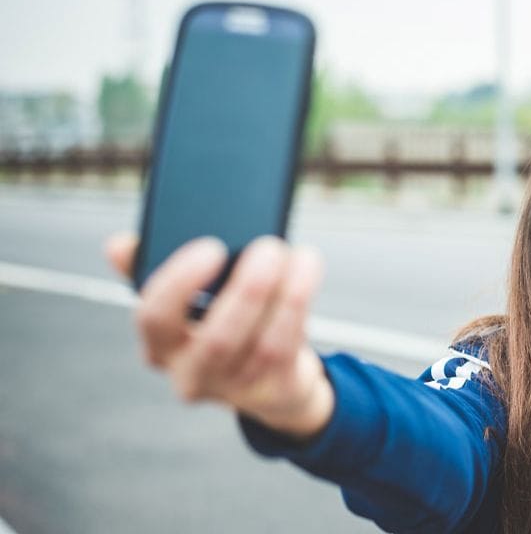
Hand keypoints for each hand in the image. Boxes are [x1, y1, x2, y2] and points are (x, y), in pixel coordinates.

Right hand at [105, 233, 333, 439]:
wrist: (270, 381)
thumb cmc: (223, 325)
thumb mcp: (188, 302)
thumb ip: (155, 269)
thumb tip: (118, 246)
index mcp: (160, 347)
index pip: (154, 319)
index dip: (180, 284)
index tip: (210, 246)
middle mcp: (192, 374)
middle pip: (218, 339)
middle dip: (247, 290)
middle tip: (268, 246)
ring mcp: (236, 388)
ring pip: (263, 344)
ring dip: (286, 295)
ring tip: (298, 255)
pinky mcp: (275, 390)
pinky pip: (290, 346)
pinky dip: (301, 304)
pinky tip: (307, 269)